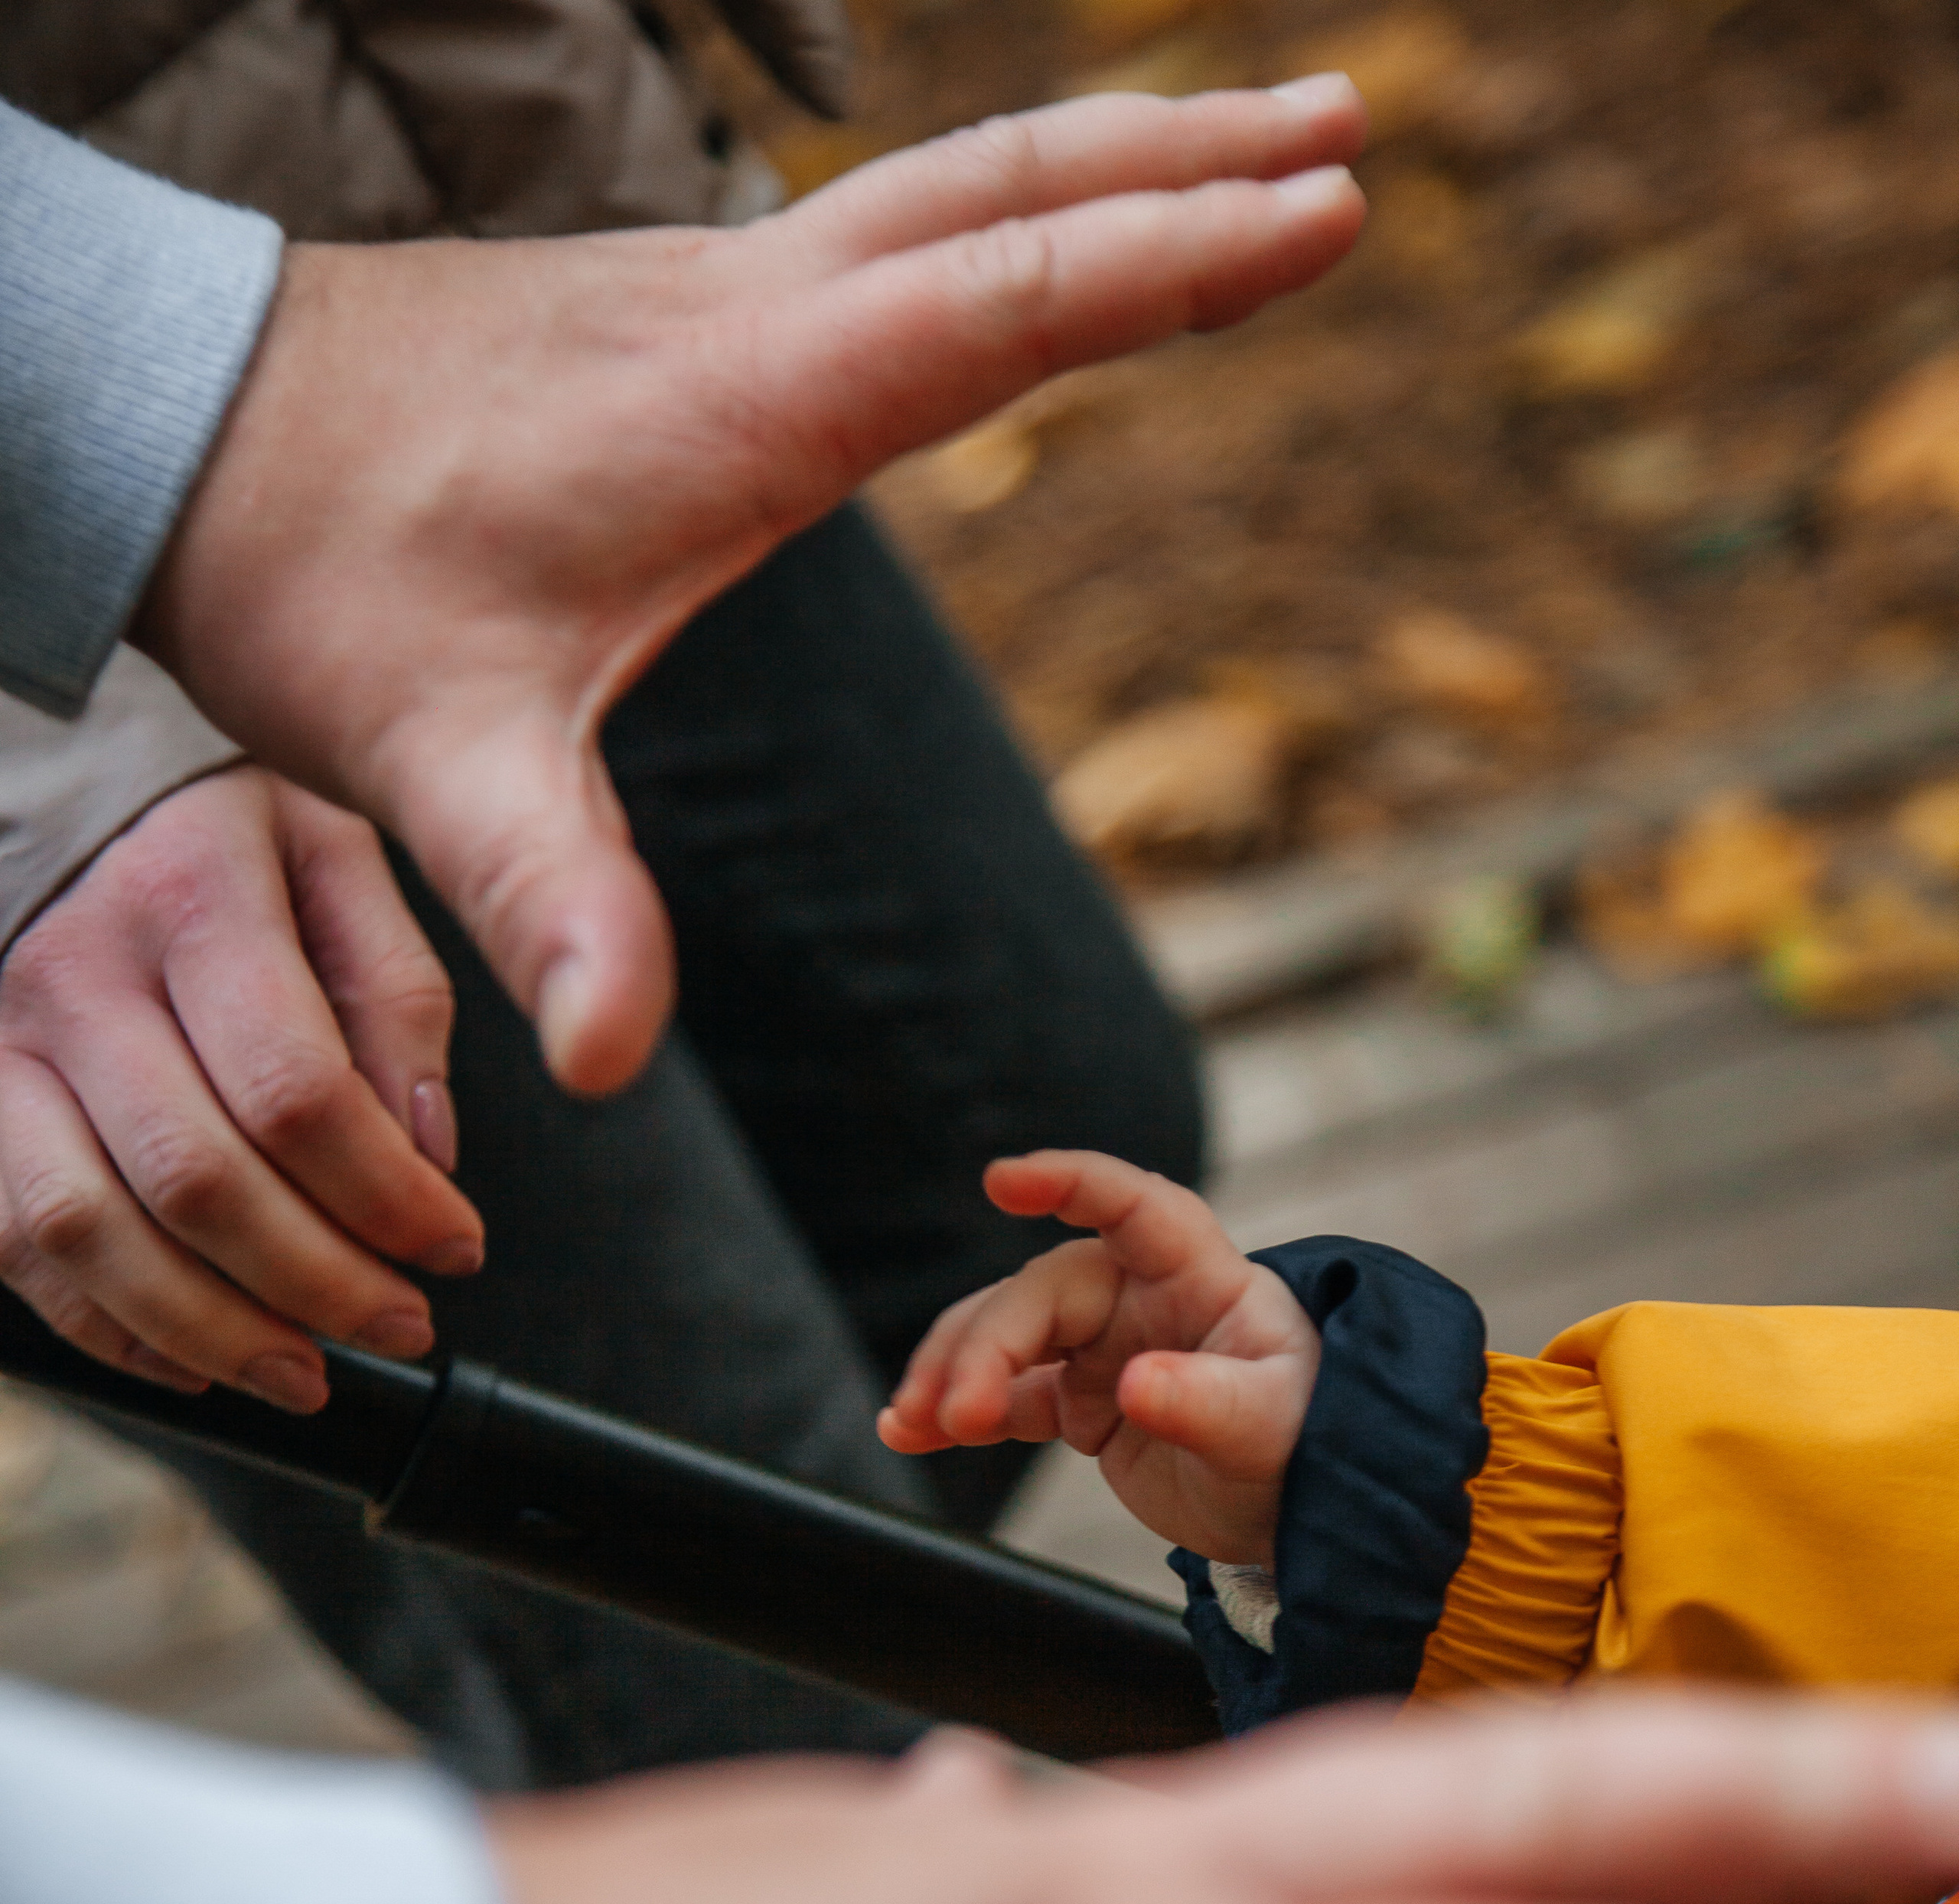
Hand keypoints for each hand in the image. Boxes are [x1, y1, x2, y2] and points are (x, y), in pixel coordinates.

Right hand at [0, 767, 483, 1411]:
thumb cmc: (210, 825)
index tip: (457, 1249)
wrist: (51, 781)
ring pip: (90, 1230)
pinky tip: (196, 1357)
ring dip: (212, 1330)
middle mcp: (77, 972)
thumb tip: (428, 1152)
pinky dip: (109, 1324)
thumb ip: (394, 991)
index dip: (388, 1199)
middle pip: (198, 1179)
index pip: (298, 1093)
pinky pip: (14, 1242)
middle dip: (318, 1283)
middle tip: (401, 1326)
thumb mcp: (333, 852)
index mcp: (190, 895)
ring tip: (307, 1373)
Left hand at [135, 82, 1367, 1097]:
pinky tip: (1040, 233)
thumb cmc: (319, 581)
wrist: (181, 430)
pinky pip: (893, 224)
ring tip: (1257, 134)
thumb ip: (547, 898)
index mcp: (732, 399)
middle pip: (1005, 193)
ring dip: (1113, 154)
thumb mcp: (434, 761)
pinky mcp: (680, 304)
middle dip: (1189, 159)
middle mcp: (741, 308)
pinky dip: (1014, 203)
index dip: (1168, 259)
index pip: (995, 302)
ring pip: (951, 183)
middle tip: (1356, 124)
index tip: (1327, 201)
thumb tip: (608, 1057)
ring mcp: (712, 287)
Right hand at [879, 1149, 1317, 1565]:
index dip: (1069, 1182)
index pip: (1133, 1206)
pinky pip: (1005, 1396)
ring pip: (1005, 1337)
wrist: (1308, 1505)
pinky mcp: (1081, 1402)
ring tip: (911, 1423)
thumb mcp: (1271, 1426)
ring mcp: (1105, 1347)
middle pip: (1040, 1294)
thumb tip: (1134, 1386)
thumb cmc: (1309, 1439)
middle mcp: (1142, 1297)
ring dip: (952, 1374)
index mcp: (1198, 1276)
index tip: (1001, 1181)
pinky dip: (956, 1413)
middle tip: (958, 1415)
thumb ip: (1207, 1402)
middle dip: (986, 1348)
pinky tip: (908, 1433)